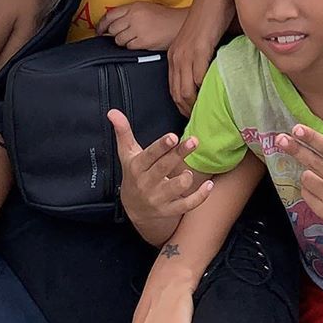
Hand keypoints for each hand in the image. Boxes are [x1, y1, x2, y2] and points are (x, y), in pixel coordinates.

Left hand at [100, 2, 185, 50]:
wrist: (179, 24)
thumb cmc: (164, 17)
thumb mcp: (146, 8)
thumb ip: (130, 13)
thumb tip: (113, 23)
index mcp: (134, 7)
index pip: (110, 15)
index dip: (101, 24)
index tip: (99, 30)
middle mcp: (135, 16)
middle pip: (112, 28)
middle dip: (113, 34)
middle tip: (119, 36)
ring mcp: (138, 29)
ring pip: (119, 39)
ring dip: (123, 41)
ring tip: (133, 38)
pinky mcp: (143, 41)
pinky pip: (129, 47)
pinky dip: (132, 47)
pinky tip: (139, 42)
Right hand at [109, 109, 212, 239]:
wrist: (134, 209)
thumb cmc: (134, 173)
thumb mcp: (127, 153)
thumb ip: (123, 132)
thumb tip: (112, 112)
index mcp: (137, 167)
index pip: (150, 155)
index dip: (161, 147)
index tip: (173, 137)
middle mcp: (146, 183)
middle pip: (164, 168)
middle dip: (179, 154)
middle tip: (194, 141)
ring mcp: (158, 199)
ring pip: (175, 189)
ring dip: (185, 179)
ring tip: (189, 171)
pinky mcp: (170, 210)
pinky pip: (187, 205)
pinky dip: (200, 196)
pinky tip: (209, 185)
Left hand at [168, 12, 223, 117]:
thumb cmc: (209, 18)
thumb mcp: (197, 42)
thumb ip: (197, 58)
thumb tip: (205, 76)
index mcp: (174, 55)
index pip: (173, 87)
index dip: (180, 104)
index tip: (191, 114)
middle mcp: (176, 57)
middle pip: (177, 93)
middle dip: (187, 110)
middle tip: (199, 120)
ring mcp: (186, 54)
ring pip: (186, 89)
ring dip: (195, 105)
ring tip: (206, 114)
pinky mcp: (199, 50)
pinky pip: (199, 77)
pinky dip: (205, 91)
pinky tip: (212, 98)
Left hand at [278, 112, 322, 229]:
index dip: (312, 138)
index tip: (296, 129)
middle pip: (313, 162)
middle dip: (295, 149)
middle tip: (280, 139)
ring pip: (307, 177)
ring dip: (309, 171)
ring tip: (321, 173)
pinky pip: (306, 194)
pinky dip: (309, 187)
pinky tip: (321, 187)